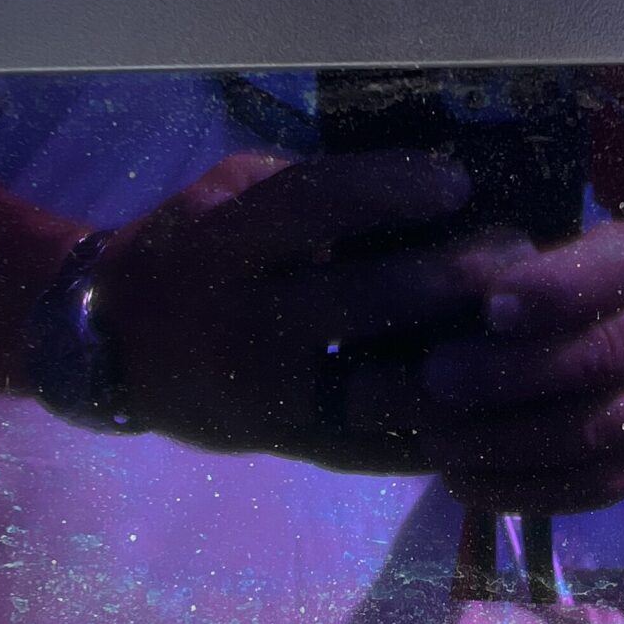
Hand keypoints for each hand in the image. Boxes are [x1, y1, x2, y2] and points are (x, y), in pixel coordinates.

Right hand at [92, 147, 513, 467]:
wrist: (109, 346)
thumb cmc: (185, 249)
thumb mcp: (225, 193)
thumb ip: (303, 186)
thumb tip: (414, 174)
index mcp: (224, 243)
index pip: (316, 205)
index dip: (391, 189)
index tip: (456, 181)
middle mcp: (243, 322)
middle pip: (365, 300)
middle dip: (451, 277)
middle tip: (514, 255)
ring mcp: (263, 394)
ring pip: (378, 389)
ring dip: (456, 363)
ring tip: (511, 335)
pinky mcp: (280, 444)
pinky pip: (368, 448)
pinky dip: (429, 432)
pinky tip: (480, 406)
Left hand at [391, 219, 623, 512]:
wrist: (592, 343)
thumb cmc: (535, 293)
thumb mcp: (522, 257)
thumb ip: (495, 263)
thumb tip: (469, 295)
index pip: (609, 274)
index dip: (550, 292)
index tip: (490, 307)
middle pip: (598, 358)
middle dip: (509, 373)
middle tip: (436, 378)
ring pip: (592, 431)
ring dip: (506, 441)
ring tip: (437, 439)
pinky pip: (593, 487)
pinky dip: (523, 489)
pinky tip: (465, 478)